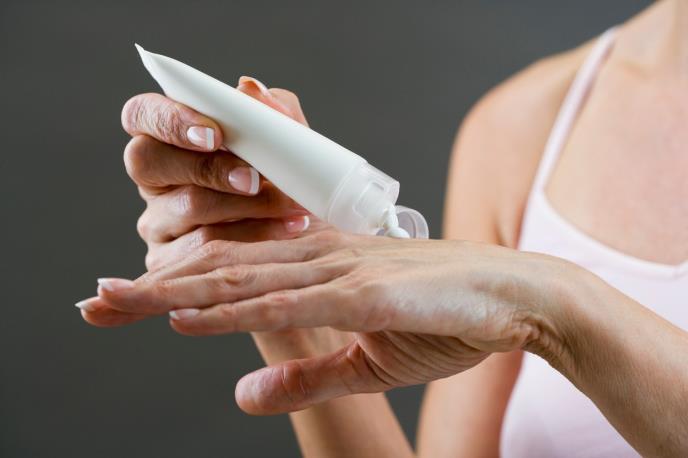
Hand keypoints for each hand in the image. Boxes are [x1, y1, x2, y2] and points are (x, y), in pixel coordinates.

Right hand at [81, 77, 330, 326]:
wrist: (309, 230)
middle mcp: (153, 178)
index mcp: (167, 136)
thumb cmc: (286, 178)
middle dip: (207, 169)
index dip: (171, 121)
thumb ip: (271, 114)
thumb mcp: (286, 143)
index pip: (142, 114)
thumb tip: (249, 89)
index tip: (214, 134)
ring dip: (246, 207)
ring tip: (293, 204)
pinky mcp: (169, 263)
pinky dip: (254, 238)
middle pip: (147, 162)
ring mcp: (156, 222)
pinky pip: (202, 253)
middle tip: (255, 178)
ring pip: (185, 211)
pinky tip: (290, 229)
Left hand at [89, 230, 568, 414]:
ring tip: (113, 300)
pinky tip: (185, 317)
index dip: (173, 290)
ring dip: (171, 291)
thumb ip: (304, 374)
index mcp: (319, 270)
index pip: (232, 278)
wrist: (514, 298)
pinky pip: (287, 301)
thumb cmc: (445, 318)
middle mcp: (319, 261)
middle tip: (91, 301)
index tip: (123, 304)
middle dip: (151, 288)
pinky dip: (231, 308)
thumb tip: (241, 397)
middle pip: (219, 272)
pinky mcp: (365, 291)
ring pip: (239, 279)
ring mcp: (340, 271)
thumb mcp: (365, 361)